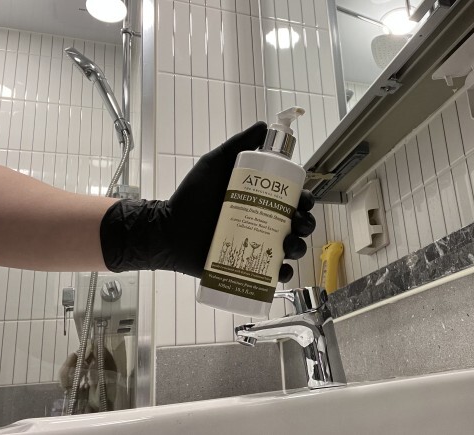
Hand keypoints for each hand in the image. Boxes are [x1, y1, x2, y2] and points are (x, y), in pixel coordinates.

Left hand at [100, 122, 315, 281]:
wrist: (168, 230)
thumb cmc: (191, 198)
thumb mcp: (215, 165)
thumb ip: (237, 145)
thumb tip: (263, 125)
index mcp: (261, 201)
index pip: (293, 200)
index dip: (304, 201)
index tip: (302, 202)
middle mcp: (263, 223)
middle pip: (297, 225)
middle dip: (305, 225)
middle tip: (296, 225)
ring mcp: (257, 247)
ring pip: (291, 249)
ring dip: (298, 248)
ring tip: (287, 247)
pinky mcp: (247, 269)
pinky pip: (272, 275)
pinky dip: (283, 275)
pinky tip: (282, 270)